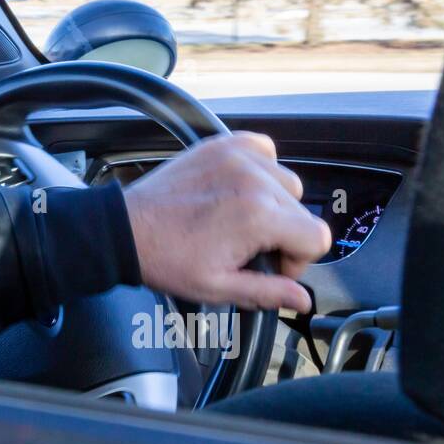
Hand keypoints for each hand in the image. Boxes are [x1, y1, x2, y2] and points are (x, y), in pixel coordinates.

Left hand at [122, 131, 330, 312]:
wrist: (126, 229)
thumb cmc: (166, 258)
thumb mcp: (218, 287)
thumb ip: (268, 292)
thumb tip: (302, 299)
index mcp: (258, 216)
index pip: (316, 236)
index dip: (299, 259)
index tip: (272, 265)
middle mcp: (253, 180)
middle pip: (301, 210)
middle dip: (283, 233)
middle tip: (249, 246)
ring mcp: (237, 157)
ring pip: (286, 181)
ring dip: (273, 201)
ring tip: (241, 218)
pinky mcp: (221, 145)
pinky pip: (263, 150)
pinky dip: (260, 167)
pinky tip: (240, 188)